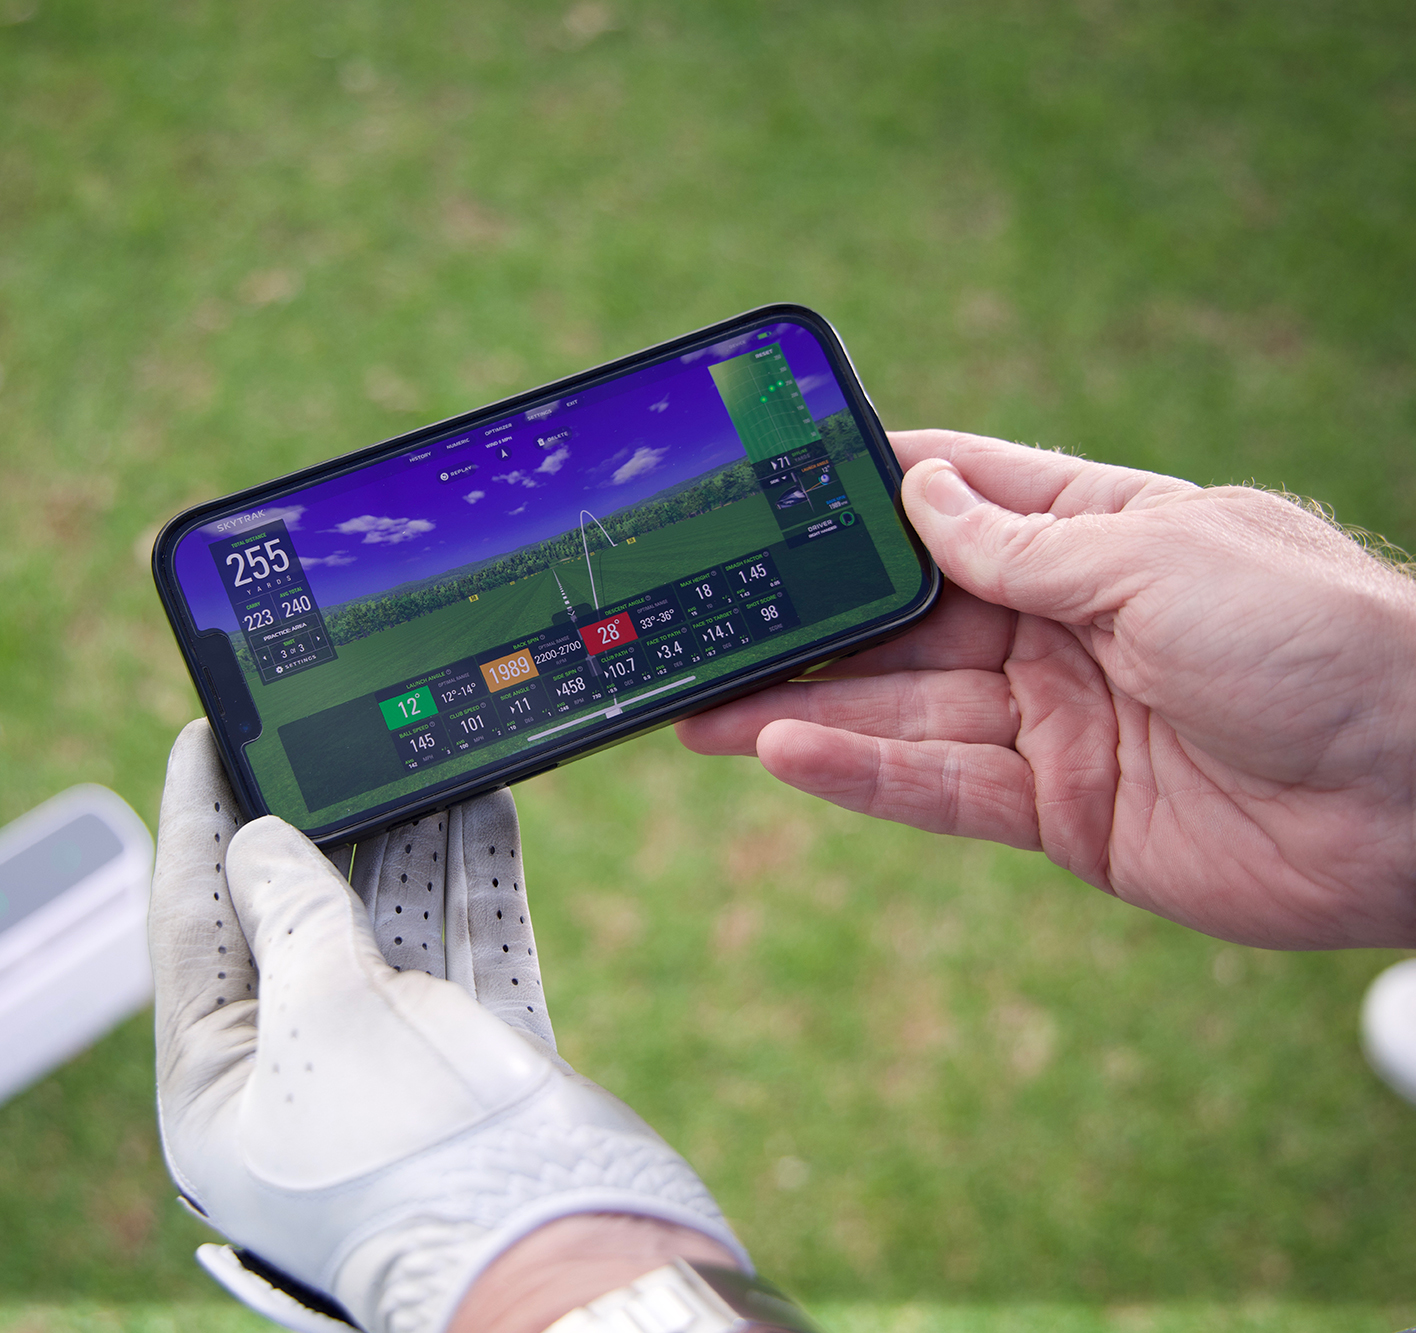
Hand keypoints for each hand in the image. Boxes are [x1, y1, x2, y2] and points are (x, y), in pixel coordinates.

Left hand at [150, 721, 746, 1332]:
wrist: (563, 1252)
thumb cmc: (411, 1155)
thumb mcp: (321, 1010)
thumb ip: (289, 909)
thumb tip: (258, 840)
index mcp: (216, 1088)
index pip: (190, 926)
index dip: (195, 822)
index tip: (205, 735)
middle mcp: (294, 1076)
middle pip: (293, 917)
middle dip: (321, 821)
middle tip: (323, 730)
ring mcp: (390, 1067)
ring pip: (389, 921)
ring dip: (408, 835)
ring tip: (412, 749)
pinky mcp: (473, 1057)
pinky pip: (466, 944)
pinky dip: (475, 876)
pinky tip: (482, 803)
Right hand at [677, 429, 1415, 949]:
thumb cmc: (1319, 641)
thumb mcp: (1156, 561)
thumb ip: (1020, 546)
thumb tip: (915, 494)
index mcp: (1100, 534)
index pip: (956, 499)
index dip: (862, 492)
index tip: (764, 485)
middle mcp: (1066, 625)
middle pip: (906, 619)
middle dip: (807, 622)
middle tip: (703, 622)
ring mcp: (1058, 721)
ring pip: (904, 709)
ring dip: (803, 708)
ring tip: (699, 707)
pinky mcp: (1062, 813)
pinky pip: (942, 789)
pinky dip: (863, 775)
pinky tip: (785, 754)